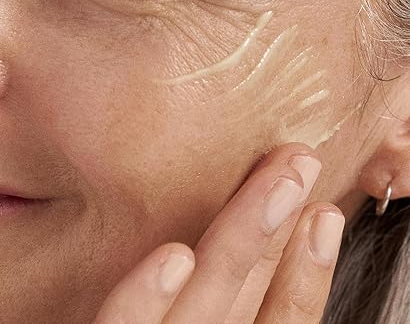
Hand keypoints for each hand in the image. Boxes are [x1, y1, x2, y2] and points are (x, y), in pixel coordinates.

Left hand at [93, 143, 344, 323]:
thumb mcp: (188, 323)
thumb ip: (214, 304)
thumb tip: (231, 247)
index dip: (307, 274)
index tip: (325, 214)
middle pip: (245, 301)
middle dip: (278, 231)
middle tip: (301, 164)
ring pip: (202, 307)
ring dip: (243, 241)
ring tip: (277, 182)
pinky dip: (146, 300)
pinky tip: (176, 257)